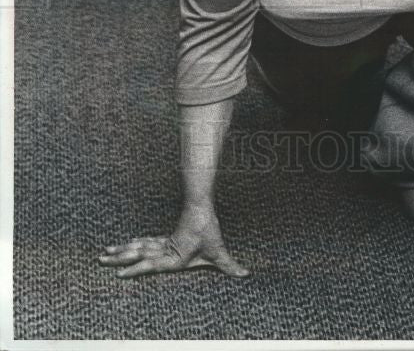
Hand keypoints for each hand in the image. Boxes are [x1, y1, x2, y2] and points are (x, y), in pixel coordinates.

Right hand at [99, 204, 249, 278]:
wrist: (201, 204)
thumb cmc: (208, 228)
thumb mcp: (218, 249)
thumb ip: (229, 264)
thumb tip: (246, 274)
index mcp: (173, 256)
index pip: (151, 264)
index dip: (135, 268)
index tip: (119, 273)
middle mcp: (164, 250)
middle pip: (138, 253)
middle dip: (120, 258)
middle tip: (101, 259)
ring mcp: (162, 242)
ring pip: (139, 246)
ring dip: (122, 249)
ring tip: (105, 252)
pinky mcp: (165, 237)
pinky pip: (146, 241)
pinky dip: (134, 243)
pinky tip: (127, 243)